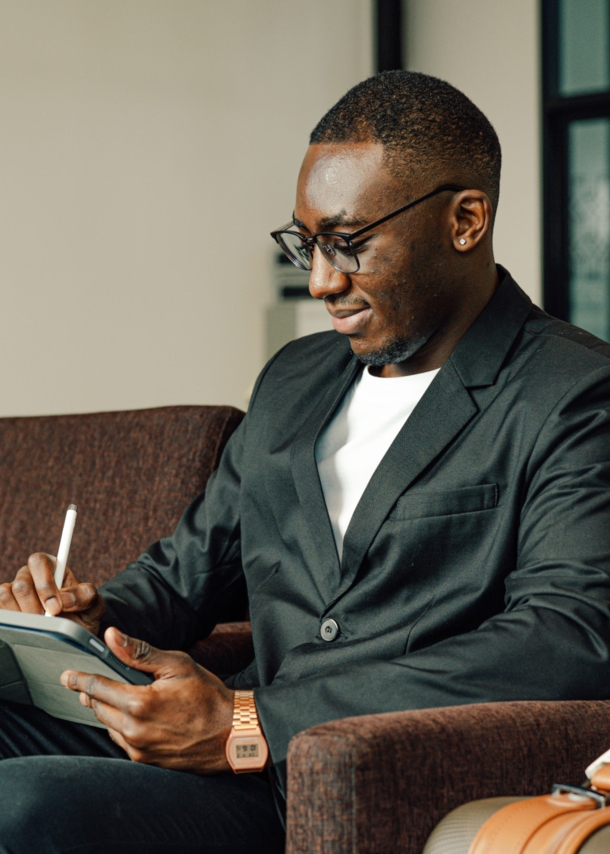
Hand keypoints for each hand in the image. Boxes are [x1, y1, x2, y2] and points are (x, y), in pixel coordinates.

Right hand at [0, 552, 105, 634]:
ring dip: (24, 616)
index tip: (56, 608)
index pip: (39, 561)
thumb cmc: (82, 614)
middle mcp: (30, 576)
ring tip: (41, 625)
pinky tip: (28, 628)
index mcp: (52, 566)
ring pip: (6, 597)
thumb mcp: (93, 604)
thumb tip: (65, 600)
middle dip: (36, 608)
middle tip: (49, 622)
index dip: (45, 585)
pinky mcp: (5, 608)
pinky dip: (13, 622)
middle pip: (21, 584)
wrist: (73, 635)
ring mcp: (14, 592)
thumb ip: (85, 596)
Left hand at [60, 627, 234, 774]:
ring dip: (107, 710)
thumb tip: (113, 636)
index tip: (67, 676)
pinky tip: (132, 716)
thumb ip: (140, 652)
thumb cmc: (208, 696)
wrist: (232, 734)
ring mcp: (139, 749)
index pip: (98, 688)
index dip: (80, 680)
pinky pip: (122, 740)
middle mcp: (134, 730)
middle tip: (88, 684)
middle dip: (93, 694)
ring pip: (108, 726)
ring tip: (113, 697)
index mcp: (139, 703)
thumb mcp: (177, 665)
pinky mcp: (146, 760)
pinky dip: (120, 726)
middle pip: (99, 708)